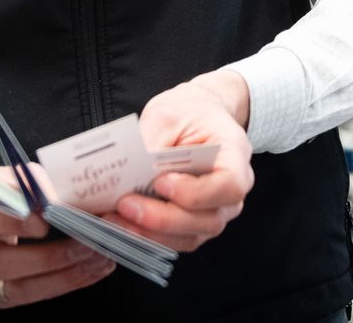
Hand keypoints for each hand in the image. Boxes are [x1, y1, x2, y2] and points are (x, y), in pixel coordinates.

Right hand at [0, 165, 112, 307]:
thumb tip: (68, 201)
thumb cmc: (1, 192)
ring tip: (98, 261)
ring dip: (63, 277)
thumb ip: (36, 186)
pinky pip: (24, 299)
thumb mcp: (15, 177)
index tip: (45, 223)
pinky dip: (59, 286)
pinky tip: (85, 273)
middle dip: (50, 257)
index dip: (13, 221)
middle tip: (88, 246)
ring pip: (15, 288)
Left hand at [113, 72, 254, 252]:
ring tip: (117, 218)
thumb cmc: (188, 112)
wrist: (197, 116)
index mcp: (235, 155)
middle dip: (162, 218)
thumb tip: (126, 175)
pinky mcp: (196, 224)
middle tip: (126, 204)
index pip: (228, 185)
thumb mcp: (167, 114)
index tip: (161, 182)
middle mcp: (232, 191)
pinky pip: (176, 240)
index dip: (195, 192)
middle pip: (207, 219)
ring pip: (190, 237)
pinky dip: (149, 237)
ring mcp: (216, 211)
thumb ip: (151, 144)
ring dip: (151, 233)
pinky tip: (123, 223)